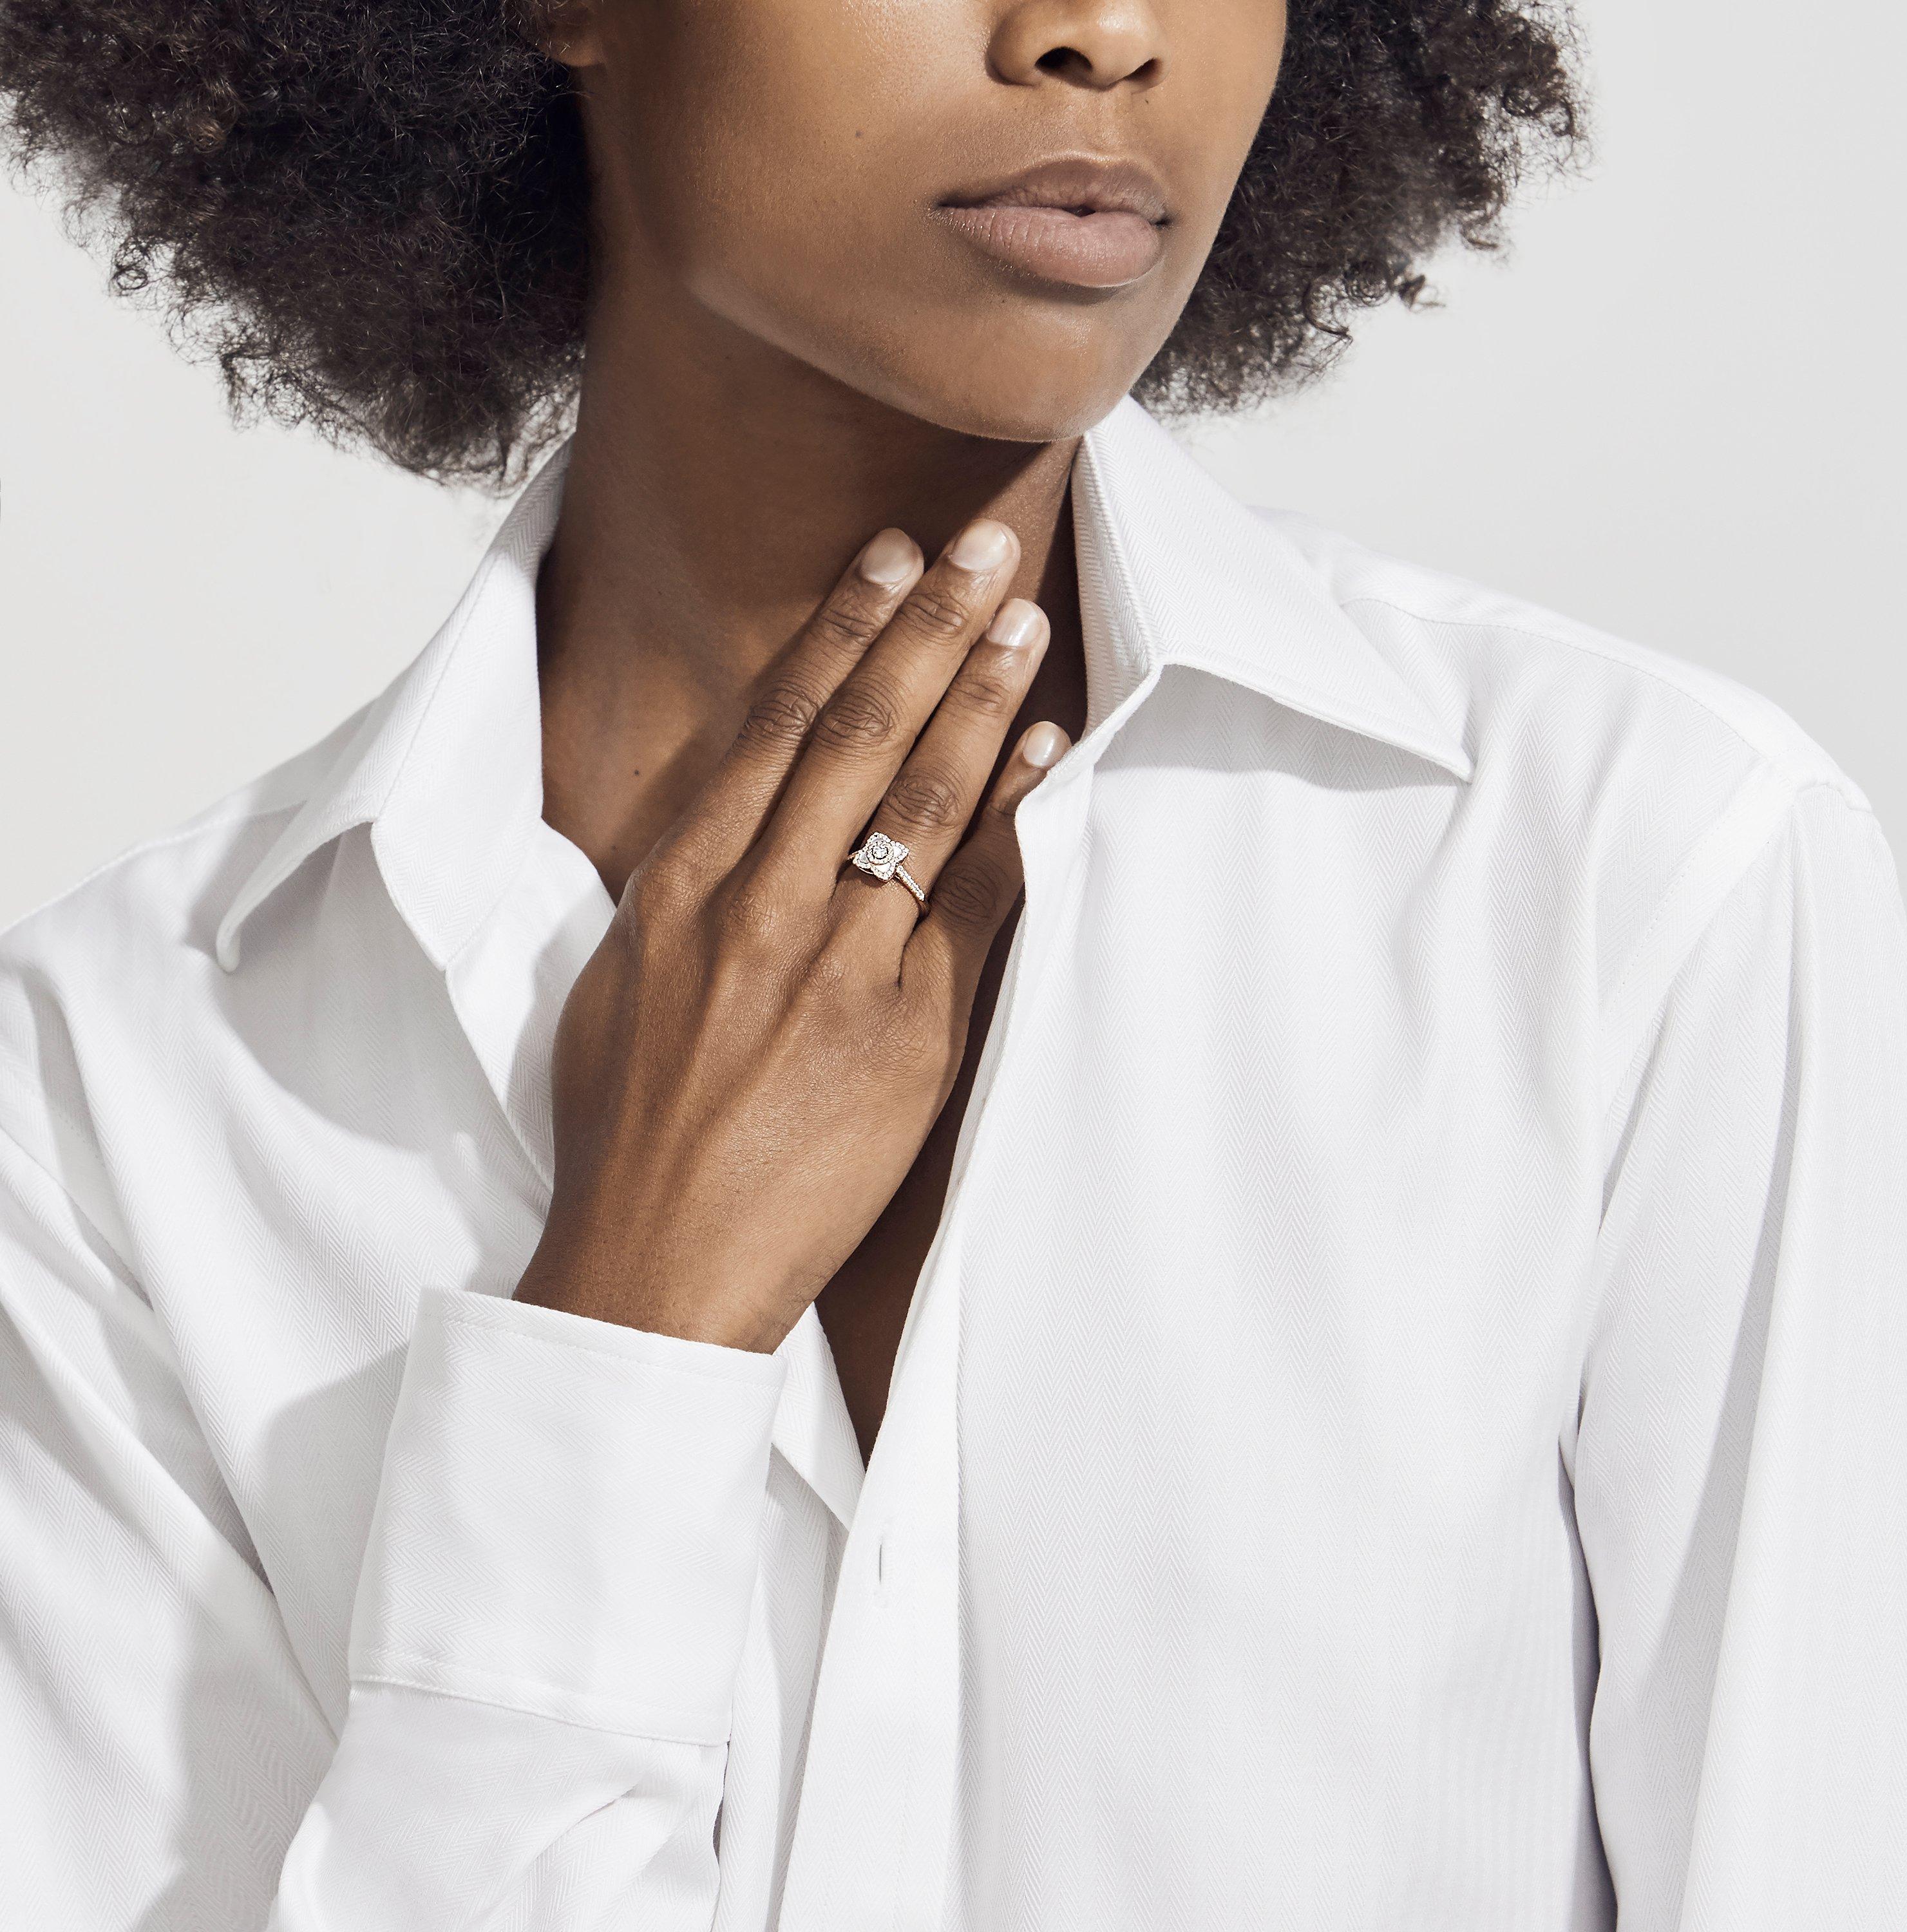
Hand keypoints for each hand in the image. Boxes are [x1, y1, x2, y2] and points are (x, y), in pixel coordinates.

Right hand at [513, 517, 1068, 1351]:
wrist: (653, 1267)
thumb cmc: (627, 1131)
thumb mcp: (622, 982)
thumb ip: (687, 888)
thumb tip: (742, 816)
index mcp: (679, 886)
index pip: (773, 726)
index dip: (839, 631)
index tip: (886, 558)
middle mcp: (758, 907)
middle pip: (859, 737)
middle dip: (927, 628)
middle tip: (986, 547)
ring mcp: (835, 967)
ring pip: (923, 801)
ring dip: (981, 697)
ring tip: (1026, 620)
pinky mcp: (905, 1034)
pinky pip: (974, 903)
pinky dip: (1015, 818)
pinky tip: (1047, 751)